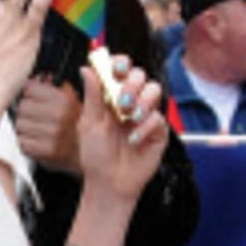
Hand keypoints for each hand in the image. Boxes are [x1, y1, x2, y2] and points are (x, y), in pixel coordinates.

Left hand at [15, 77, 82, 172]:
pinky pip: (22, 142)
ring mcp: (51, 135)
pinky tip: (37, 141)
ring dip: (25, 126)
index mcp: (65, 100)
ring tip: (37, 129)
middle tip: (35, 115)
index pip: (29, 88)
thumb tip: (60, 74)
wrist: (91, 158)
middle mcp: (58, 116)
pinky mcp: (44, 152)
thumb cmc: (84, 130)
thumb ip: (68, 87)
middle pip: (22, 106)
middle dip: (26, 109)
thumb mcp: (81, 103)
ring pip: (19, 124)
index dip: (30, 92)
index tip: (34, 97)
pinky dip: (26, 141)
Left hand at [76, 59, 165, 200]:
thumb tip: (86, 68)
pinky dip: (145, 127)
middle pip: (140, 75)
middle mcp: (130, 101)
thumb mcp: (89, 124)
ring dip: (142, 101)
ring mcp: (145, 114)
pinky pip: (158, 117)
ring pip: (154, 90)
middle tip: (122, 102)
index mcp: (111, 96)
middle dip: (132, 84)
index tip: (117, 68)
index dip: (121, 63)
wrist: (110, 183)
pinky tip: (134, 140)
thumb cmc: (96, 155)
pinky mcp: (158, 130)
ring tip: (130, 119)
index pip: (120, 70)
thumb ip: (92, 96)